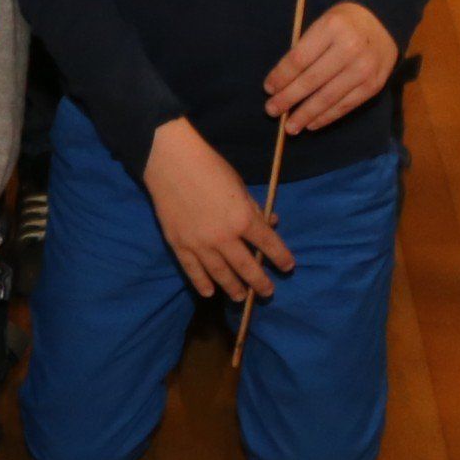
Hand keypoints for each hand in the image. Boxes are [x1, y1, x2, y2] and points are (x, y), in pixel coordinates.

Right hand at [140, 117, 291, 306]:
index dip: (281, 258)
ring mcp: (200, 244)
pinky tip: (209, 292)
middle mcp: (224, 237)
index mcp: (243, 219)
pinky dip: (202, 283)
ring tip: (240, 297)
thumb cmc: (210, 167)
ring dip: (233, 288)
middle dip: (260, 282)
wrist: (171, 162)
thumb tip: (269, 224)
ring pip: (220, 274)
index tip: (288, 267)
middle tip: (267, 292)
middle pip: (246, 267)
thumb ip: (253, 209)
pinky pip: (193, 270)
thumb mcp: (239, 186)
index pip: (269, 245)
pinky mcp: (179, 245)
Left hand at [263, 0, 397, 133]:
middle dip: (288, 98)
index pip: (299, 58)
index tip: (268, 88)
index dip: (281, 76)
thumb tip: (281, 83)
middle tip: (271, 110)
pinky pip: (346, 106)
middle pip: (311, 80)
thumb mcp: (323, 22)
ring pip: (328, 97)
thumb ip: (306, 48)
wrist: (383, 24)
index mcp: (332, 27)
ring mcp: (364, 69)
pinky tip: (312, 123)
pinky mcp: (373, 86)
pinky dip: (327, 117)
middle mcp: (350, 48)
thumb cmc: (344, 23)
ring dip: (306, 114)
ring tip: (289, 127)